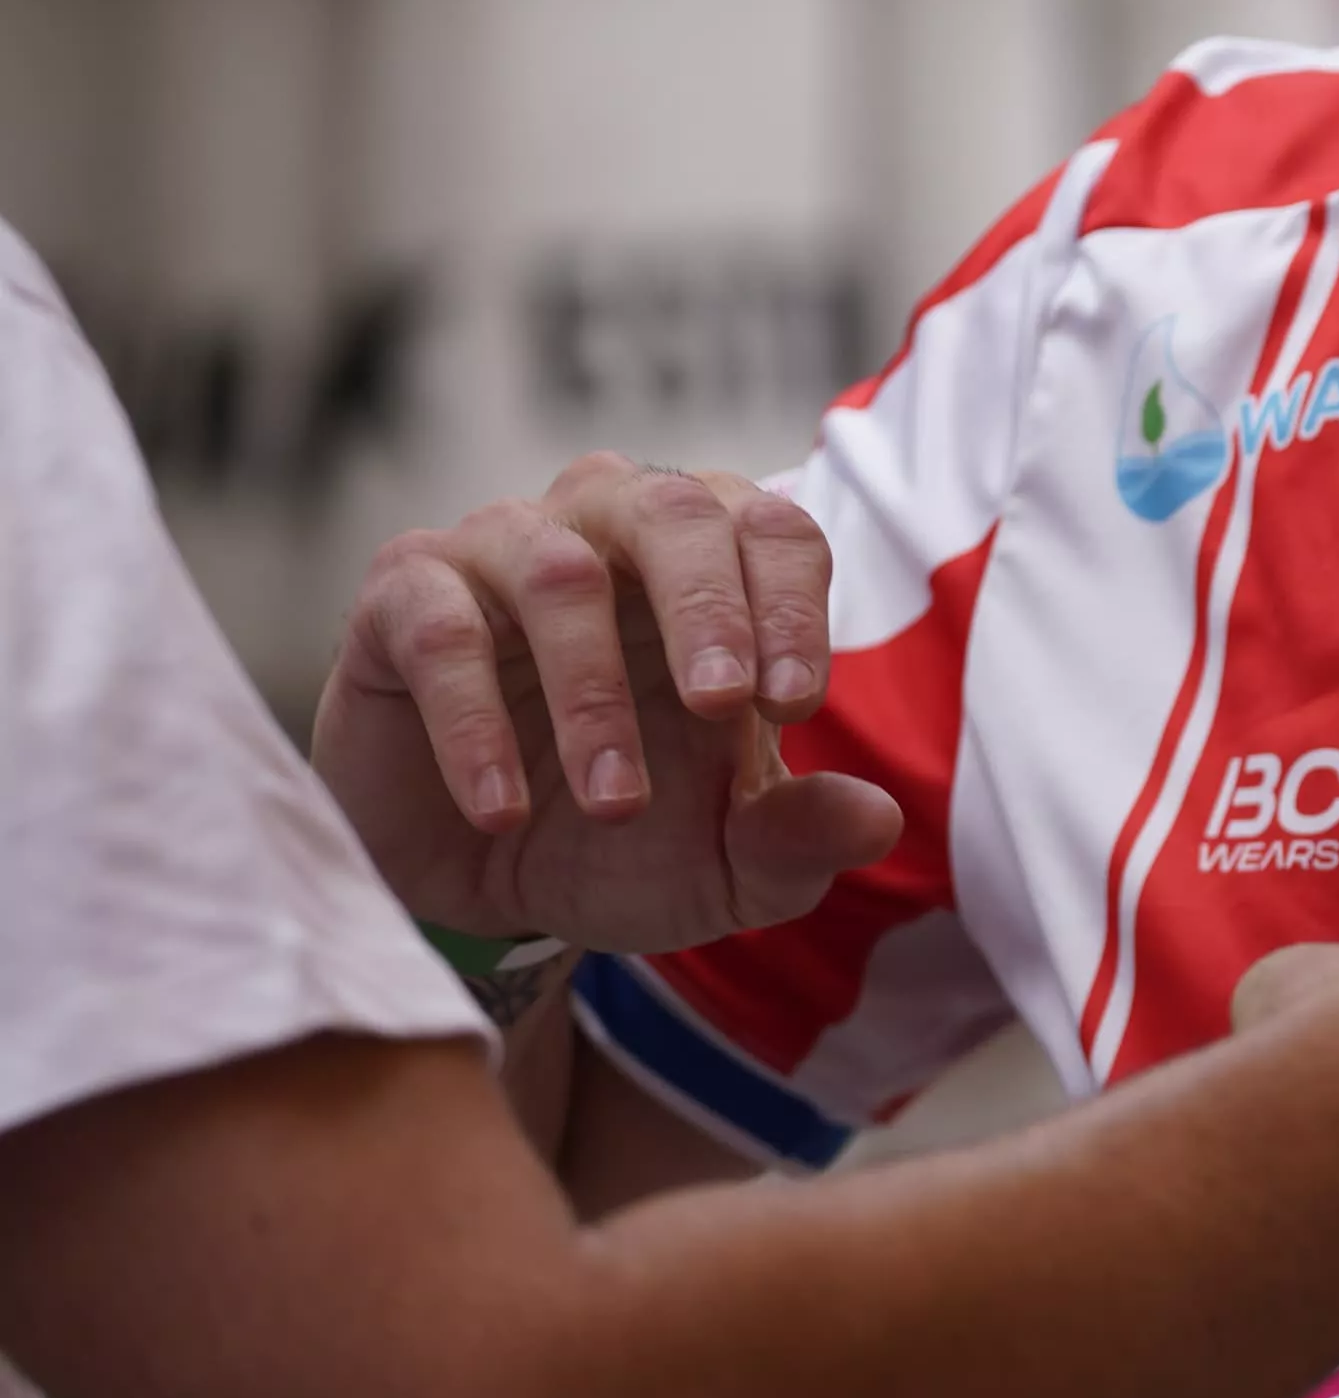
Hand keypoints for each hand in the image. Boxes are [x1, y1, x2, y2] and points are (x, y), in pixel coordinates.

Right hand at [313, 455, 902, 954]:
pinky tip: (503, 810)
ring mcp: (500, 553)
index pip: (773, 531)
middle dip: (708, 607)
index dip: (792, 605)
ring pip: (557, 572)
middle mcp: (608, 530)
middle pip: (673, 509)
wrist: (479, 888)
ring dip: (593, 694)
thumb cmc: (620, 843)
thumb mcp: (724, 865)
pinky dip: (474, 724)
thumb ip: (797, 839)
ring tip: (616, 805)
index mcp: (710, 568)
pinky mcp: (402, 599)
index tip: (793, 705)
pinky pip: (440, 631)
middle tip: (720, 705)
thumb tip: (878, 820)